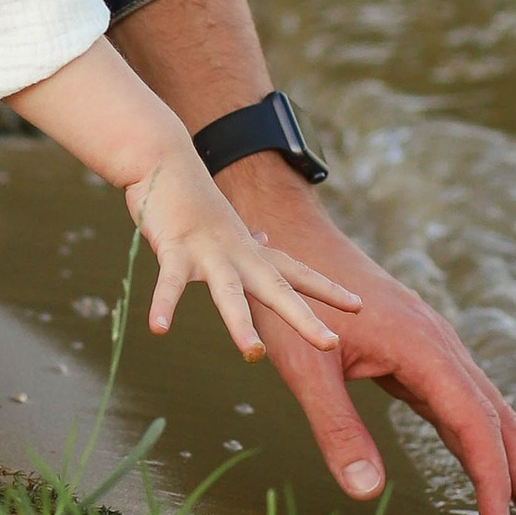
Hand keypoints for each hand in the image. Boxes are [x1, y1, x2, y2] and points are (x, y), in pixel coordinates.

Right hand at [127, 147, 358, 361]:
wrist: (162, 159)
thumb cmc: (193, 197)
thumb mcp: (227, 224)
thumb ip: (247, 239)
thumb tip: (264, 238)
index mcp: (252, 252)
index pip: (298, 273)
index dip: (328, 289)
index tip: (358, 305)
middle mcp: (238, 254)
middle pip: (277, 291)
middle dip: (304, 319)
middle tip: (332, 344)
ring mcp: (208, 252)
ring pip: (228, 293)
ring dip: (240, 325)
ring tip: (254, 355)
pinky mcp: (175, 248)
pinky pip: (169, 282)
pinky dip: (162, 305)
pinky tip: (157, 329)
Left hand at [218, 153, 515, 514]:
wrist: (287, 238)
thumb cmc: (291, 298)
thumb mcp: (305, 365)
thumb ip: (337, 427)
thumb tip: (368, 494)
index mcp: (425, 347)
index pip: (476, 423)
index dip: (492, 480)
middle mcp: (442, 346)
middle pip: (501, 421)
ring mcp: (435, 348)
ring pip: (488, 412)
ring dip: (511, 466)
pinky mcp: (419, 354)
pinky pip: (460, 404)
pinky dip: (478, 443)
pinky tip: (481, 474)